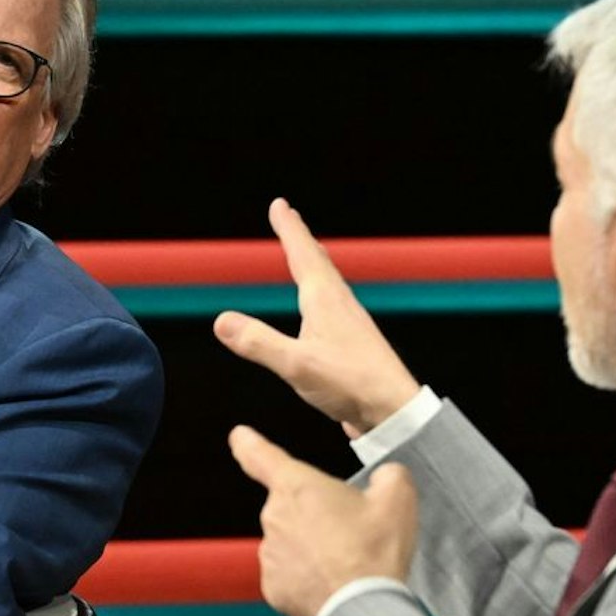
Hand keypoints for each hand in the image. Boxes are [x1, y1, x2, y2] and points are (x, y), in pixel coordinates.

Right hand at [213, 198, 419, 438]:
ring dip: (313, 264)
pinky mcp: (353, 345)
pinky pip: (331, 306)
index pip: (303, 255)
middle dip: (300, 240)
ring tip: (305, 257)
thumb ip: (258, 343)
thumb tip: (221, 321)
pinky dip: (320, 293)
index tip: (280, 205)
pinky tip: (320, 310)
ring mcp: (349, 324)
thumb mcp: (296, 365)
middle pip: (318, 262)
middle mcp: (340, 305)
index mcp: (326, 301)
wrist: (393, 410)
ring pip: (328, 283)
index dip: (290, 229)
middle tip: (289, 219)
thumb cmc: (350, 384)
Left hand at [228, 424, 418, 615]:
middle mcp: (274, 518)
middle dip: (316, 515)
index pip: (262, 457)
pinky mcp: (272, 588)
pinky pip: (290, 574)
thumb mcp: (397, 499)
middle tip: (350, 533)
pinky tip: (333, 583)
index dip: (249, 444)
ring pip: (291, 542)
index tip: (239, 436)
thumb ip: (388, 475)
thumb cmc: (374, 552)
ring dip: (313, 548)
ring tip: (347, 562)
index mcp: (298, 487)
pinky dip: (308, 577)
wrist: (362, 609)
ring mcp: (270, 555)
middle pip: (292, 507)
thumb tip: (385, 477)